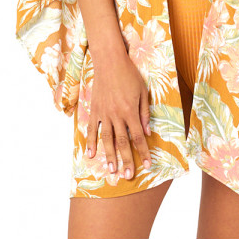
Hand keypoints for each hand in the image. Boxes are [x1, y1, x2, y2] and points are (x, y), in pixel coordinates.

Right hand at [85, 50, 152, 179]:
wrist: (110, 62)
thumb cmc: (130, 75)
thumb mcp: (143, 92)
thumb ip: (144, 112)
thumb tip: (147, 131)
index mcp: (130, 111)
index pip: (138, 136)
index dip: (144, 152)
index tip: (148, 165)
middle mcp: (116, 115)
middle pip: (123, 142)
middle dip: (127, 160)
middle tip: (128, 176)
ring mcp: (103, 113)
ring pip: (106, 139)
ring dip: (109, 156)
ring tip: (112, 170)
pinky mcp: (94, 110)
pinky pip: (92, 129)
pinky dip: (91, 142)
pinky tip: (90, 155)